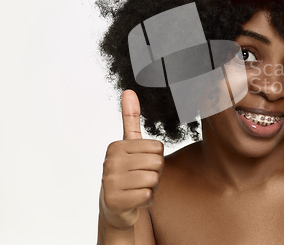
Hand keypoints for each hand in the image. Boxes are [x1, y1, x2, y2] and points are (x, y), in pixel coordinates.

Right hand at [99, 90, 164, 229]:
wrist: (115, 207)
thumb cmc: (127, 172)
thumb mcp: (130, 144)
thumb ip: (130, 118)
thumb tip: (129, 91)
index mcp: (116, 147)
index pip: (157, 148)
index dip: (155, 159)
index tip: (141, 164)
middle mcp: (110, 162)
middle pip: (157, 163)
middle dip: (155, 173)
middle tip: (141, 178)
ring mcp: (110, 182)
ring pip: (153, 180)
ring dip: (151, 187)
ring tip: (137, 188)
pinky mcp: (114, 201)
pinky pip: (148, 196)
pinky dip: (147, 200)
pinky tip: (135, 199)